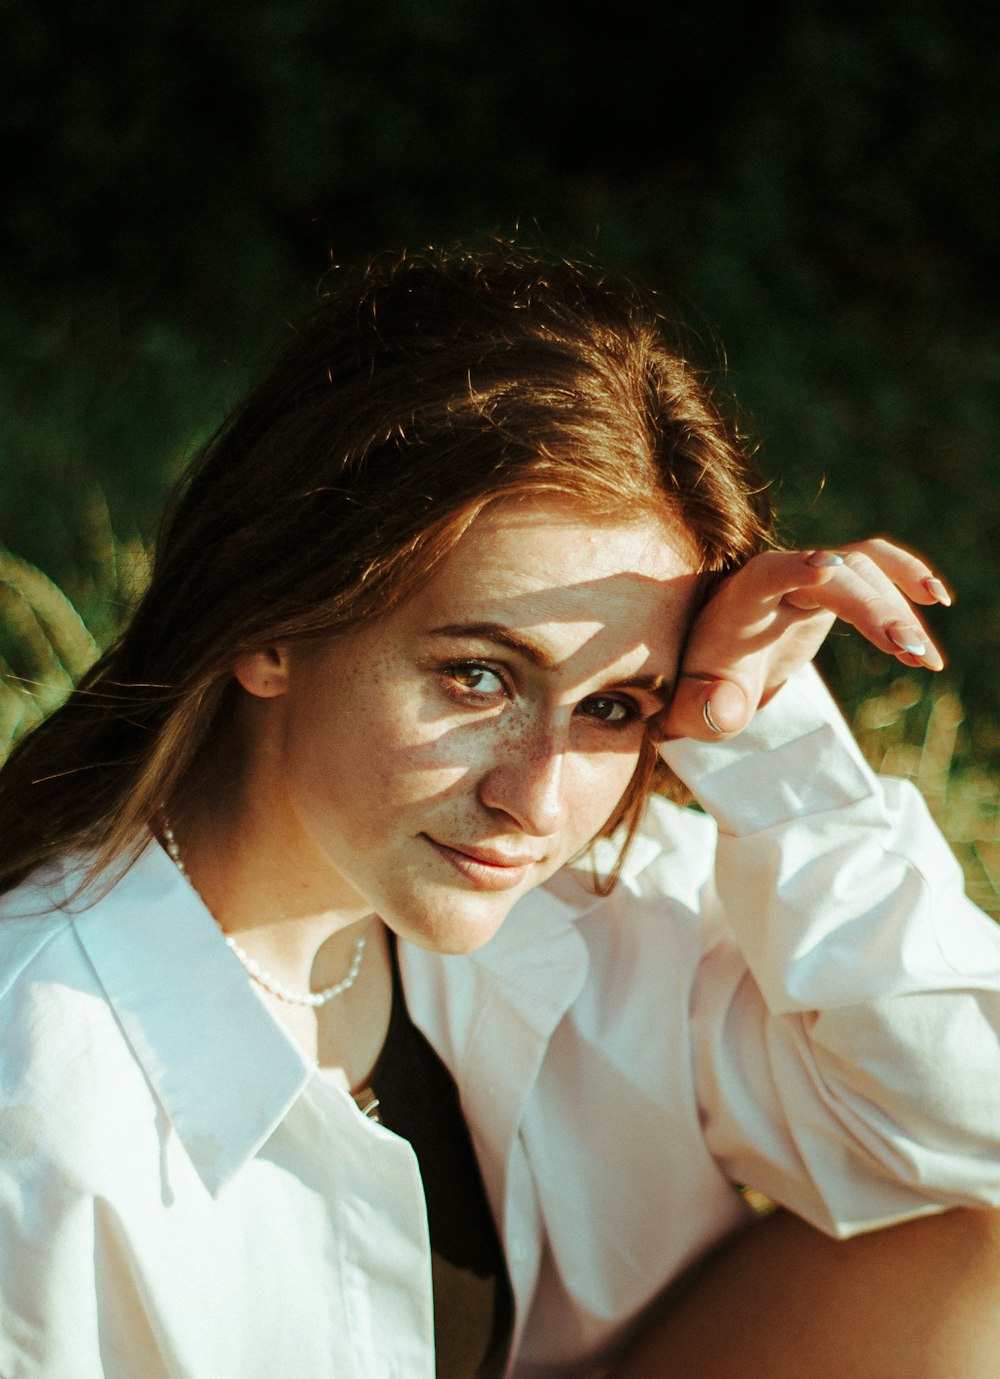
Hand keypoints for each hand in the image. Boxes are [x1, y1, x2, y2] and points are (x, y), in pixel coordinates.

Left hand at [654, 539, 951, 742]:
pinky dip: (906, 578)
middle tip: (911, 652)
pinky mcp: (832, 590)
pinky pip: (874, 569)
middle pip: (834, 576)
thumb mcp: (691, 708)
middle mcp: (778, 578)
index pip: (766, 574)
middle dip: (874, 608)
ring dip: (900, 609)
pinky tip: (939, 601)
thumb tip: (726, 709)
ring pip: (864, 572)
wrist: (711, 672)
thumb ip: (702, 709)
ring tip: (927, 661)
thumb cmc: (702, 688)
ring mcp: (809, 580)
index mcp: (741, 601)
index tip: (825, 568)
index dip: (795, 570)